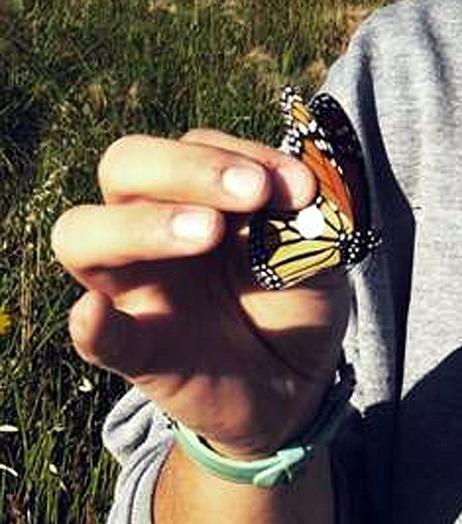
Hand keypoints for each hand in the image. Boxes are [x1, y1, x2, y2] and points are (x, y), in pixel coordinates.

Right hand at [52, 130, 350, 456]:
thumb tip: (299, 193)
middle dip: (189, 168)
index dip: (246, 154)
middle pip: (125, 165)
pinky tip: (94, 312)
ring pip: (84, 234)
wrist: (298, 378)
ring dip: (144, 225)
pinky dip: (92, 324)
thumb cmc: (295, 292)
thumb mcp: (316, 246)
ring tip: (209, 232)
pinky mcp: (139, 353)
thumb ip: (305, 216)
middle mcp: (152, 226)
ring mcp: (137, 288)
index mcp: (197, 192)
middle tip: (254, 193)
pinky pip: (97, 337)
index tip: (301, 187)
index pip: (195, 145)